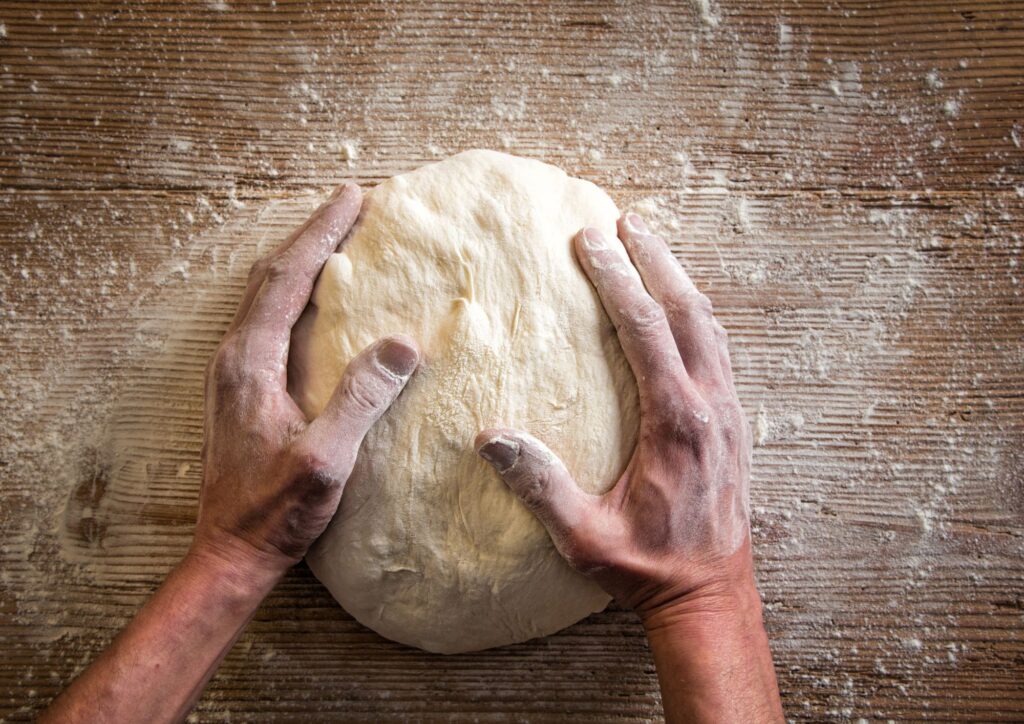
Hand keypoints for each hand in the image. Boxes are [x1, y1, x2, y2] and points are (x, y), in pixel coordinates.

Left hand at [195, 183, 419, 575]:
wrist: (231, 550)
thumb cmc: (275, 510)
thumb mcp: (326, 459)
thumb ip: (360, 398)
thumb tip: (400, 344)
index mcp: (249, 363)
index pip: (287, 278)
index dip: (321, 234)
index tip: (353, 197)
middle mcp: (233, 358)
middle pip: (271, 276)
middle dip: (312, 235)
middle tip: (350, 204)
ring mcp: (233, 373)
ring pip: (266, 296)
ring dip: (300, 260)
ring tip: (336, 239)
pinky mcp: (240, 389)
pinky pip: (267, 320)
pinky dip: (294, 292)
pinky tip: (316, 299)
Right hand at [475, 213, 751, 619]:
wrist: (711, 596)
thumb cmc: (647, 570)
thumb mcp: (584, 539)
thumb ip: (541, 486)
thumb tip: (491, 438)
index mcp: (677, 424)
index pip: (646, 331)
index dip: (618, 280)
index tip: (591, 240)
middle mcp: (711, 408)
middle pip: (688, 311)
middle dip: (654, 260)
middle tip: (624, 222)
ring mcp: (730, 414)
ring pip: (711, 326)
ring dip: (680, 282)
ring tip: (651, 248)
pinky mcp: (735, 426)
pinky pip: (719, 351)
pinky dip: (697, 316)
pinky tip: (680, 309)